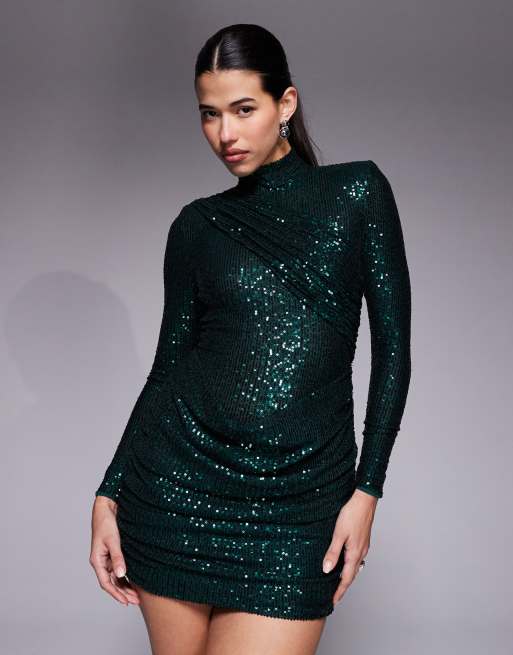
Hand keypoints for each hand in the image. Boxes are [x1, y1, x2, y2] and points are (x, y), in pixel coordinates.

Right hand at [89, 495, 139, 605]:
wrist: (106, 508)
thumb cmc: (106, 522)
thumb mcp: (113, 540)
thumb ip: (118, 557)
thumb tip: (122, 574)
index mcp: (97, 560)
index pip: (106, 583)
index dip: (116, 593)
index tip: (126, 602)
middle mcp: (101, 561)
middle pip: (112, 582)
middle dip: (123, 593)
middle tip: (136, 601)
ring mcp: (107, 557)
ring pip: (116, 577)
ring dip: (125, 586)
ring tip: (137, 595)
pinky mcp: (113, 552)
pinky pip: (119, 568)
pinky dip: (126, 576)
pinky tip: (134, 580)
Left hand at [322, 488, 377, 605]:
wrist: (364, 499)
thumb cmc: (351, 514)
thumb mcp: (338, 534)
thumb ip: (333, 552)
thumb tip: (326, 570)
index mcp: (355, 553)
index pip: (346, 578)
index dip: (339, 591)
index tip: (333, 602)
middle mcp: (361, 552)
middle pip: (351, 574)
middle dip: (343, 586)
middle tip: (334, 597)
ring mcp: (363, 546)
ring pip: (354, 565)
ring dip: (346, 575)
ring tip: (337, 582)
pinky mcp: (362, 539)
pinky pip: (355, 557)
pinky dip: (349, 564)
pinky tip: (344, 561)